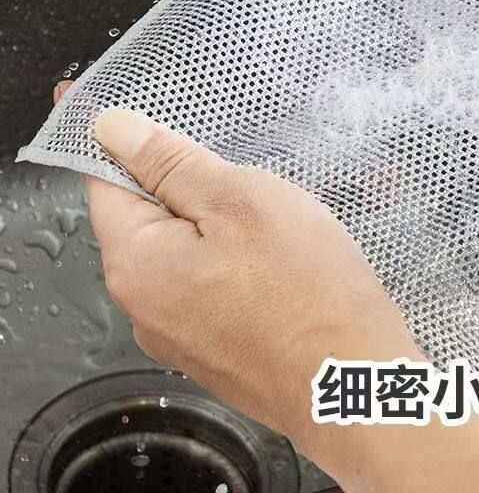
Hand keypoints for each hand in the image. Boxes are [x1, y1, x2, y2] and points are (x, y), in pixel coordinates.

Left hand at [77, 103, 421, 454]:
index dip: (126, 142)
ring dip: (219, 225)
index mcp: (135, 262)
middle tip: (245, 174)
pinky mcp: (215, 348)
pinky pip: (210, 285)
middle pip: (149, 218)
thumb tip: (110, 129)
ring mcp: (180, 334)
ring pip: (186, 252)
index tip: (155, 118)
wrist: (353, 379)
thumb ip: (171, 163)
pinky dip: (234, 261)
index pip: (105, 182)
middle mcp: (143, 306)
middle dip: (189, 186)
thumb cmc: (303, 286)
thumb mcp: (239, 200)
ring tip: (274, 219)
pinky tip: (280, 259)